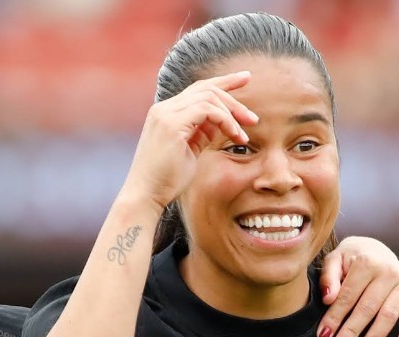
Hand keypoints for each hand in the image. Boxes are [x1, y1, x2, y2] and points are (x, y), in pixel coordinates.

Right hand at [120, 73, 258, 211]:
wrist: (145, 196)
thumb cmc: (166, 181)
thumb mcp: (189, 152)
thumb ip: (202, 133)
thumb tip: (220, 123)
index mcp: (165, 113)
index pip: (198, 90)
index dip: (224, 82)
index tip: (246, 78)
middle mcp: (163, 109)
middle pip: (205, 88)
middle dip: (233, 97)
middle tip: (253, 118)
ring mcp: (166, 114)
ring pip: (208, 96)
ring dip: (232, 113)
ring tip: (244, 135)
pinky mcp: (171, 125)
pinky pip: (207, 110)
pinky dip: (225, 120)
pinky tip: (234, 136)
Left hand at [317, 238, 398, 336]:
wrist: (375, 248)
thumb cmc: (351, 259)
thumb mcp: (335, 259)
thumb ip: (329, 277)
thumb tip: (328, 298)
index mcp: (366, 262)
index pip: (347, 296)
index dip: (334, 317)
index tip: (323, 335)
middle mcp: (387, 271)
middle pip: (367, 308)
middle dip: (352, 331)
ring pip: (388, 314)